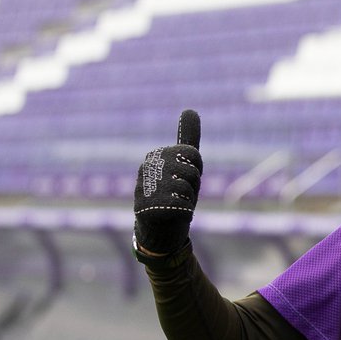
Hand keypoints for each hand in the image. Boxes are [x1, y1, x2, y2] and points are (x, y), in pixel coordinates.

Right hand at [133, 109, 202, 255]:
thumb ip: (188, 138)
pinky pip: (182, 207)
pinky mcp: (146, 208)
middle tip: (180, 194)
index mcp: (155, 155)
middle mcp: (146, 168)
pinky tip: (171, 215)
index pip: (192, 155)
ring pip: (187, 189)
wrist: (160, 230)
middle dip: (192, 186)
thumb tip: (190, 109)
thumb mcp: (184, 164)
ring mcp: (144, 188)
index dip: (195, 170)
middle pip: (191, 171)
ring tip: (175, 205)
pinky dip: (184, 213)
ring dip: (188, 201)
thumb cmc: (175, 194)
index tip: (185, 178)